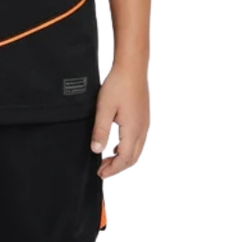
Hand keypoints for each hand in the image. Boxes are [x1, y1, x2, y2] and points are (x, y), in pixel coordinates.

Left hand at [90, 63, 149, 178]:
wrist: (132, 67)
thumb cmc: (118, 85)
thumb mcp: (104, 108)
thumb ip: (100, 130)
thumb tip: (96, 150)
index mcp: (133, 130)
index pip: (124, 159)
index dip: (112, 169)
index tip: (100, 173)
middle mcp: (142, 129)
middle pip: (132, 158)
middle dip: (117, 167)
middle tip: (102, 170)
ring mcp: (145, 124)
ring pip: (136, 150)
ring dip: (122, 158)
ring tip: (107, 160)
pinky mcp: (143, 118)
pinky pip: (138, 140)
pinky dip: (127, 148)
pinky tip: (116, 145)